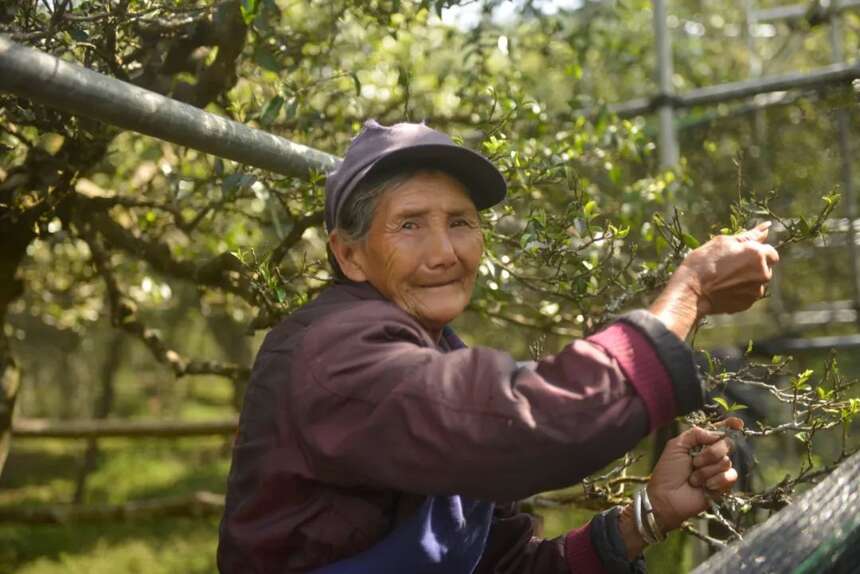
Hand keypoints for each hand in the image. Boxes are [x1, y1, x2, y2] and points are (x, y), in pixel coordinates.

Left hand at [647, 417, 742, 531]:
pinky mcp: (723, 486)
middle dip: (710, 453)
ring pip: (726, 461)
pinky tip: (705, 487)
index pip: (719, 432)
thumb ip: (695, 434)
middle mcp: (712, 455)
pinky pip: (730, 476)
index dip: (730, 426)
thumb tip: (716, 434)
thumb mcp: (676, 446)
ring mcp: (718, 471)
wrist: (666, 496)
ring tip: (693, 478)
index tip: (737, 423)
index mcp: (700, 444)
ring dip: (706, 470)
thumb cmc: (668, 471)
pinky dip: (716, 480)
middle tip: (694, 462)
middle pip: (727, 444)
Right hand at [649, 222, 778, 339]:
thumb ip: (748, 236)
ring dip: (746, 279)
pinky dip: (739, 291)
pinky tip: (723, 289)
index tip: (739, 255)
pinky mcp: (747, 304)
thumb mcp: (722, 242)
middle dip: (753, 266)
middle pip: (766, 268)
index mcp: (758, 254)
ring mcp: (756, 291)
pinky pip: (748, 295)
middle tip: (730, 266)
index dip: (756, 252)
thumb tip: (767, 227)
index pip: (770, 252)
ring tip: (724, 279)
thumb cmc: (703, 263)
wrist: (690, 292)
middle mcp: (763, 273)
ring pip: (757, 282)